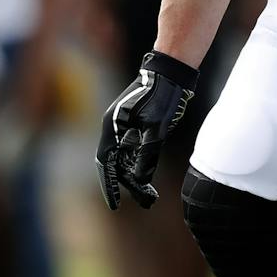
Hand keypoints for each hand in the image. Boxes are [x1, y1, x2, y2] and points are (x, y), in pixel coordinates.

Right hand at [96, 50, 197, 209]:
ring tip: (151, 196)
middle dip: (128, 185)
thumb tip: (141, 178)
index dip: (110, 185)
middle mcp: (114, 128)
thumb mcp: (156, 126)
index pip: (107, 164)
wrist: (170, 71)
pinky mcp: (137, 124)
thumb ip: (148, 152)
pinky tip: (149, 176)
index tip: (115, 205)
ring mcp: (125, 126)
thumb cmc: (161, 94)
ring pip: (126, 158)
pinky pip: (134, 150)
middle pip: (117, 163)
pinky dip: (140, 164)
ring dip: (136, 176)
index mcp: (112, 127)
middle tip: (146, 202)